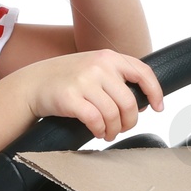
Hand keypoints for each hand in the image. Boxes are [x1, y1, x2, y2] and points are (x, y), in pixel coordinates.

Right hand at [16, 49, 162, 141]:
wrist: (33, 84)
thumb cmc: (66, 79)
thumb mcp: (93, 67)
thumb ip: (116, 77)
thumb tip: (143, 102)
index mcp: (108, 57)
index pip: (142, 72)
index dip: (155, 92)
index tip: (158, 107)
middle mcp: (99, 66)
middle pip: (129, 102)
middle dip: (130, 121)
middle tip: (123, 128)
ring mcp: (84, 81)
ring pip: (114, 114)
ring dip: (114, 129)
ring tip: (108, 133)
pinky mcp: (71, 98)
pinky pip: (96, 121)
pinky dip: (100, 130)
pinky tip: (97, 131)